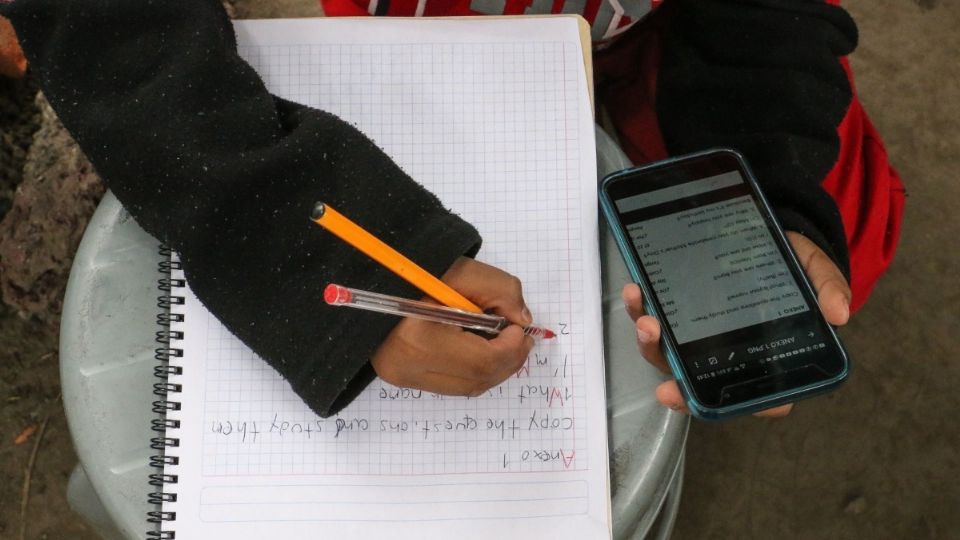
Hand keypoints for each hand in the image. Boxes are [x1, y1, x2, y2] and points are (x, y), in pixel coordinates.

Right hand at [371, 257, 534, 395]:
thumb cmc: (414, 272)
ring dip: (495, 367)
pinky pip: (454, 384)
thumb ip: (500, 290)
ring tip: (505, 342)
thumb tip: (522, 321)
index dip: (510, 349)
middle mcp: (408, 367)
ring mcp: (404, 377)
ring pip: (468, 387)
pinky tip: (481, 348)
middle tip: (521, 338)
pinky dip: (476, 370)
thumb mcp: (461, 270)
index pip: (479, 362)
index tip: (520, 329)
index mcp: (416, 339)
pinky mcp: (405, 378)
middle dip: (509, 361)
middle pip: (477, 381)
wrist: (372, 280)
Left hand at [622, 231, 851, 417]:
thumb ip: (827, 287)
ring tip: (646, 316)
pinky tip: (637, 290)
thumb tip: (839, 314)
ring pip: (669, 355)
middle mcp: (727, 356)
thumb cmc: (792, 260)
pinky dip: (641, 309)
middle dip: (671, 370)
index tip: (685, 396)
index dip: (718, 405)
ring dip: (650, 341)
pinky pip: (655, 321)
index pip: (748, 398)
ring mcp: (698, 338)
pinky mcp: (677, 314)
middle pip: (696, 380)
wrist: (763, 230)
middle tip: (656, 338)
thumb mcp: (814, 268)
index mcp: (767, 358)